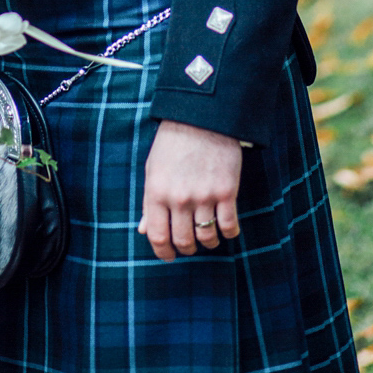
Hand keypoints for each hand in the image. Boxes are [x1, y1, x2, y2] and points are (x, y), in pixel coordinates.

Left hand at [139, 119, 241, 259]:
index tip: (169, 256)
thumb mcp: (153, 169)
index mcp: (156, 192)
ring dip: (208, 242)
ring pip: (207, 237)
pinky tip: (226, 228)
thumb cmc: (173, 142)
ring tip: (208, 236)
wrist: (201, 116)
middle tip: (189, 245)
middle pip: (183, 241)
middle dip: (186, 248)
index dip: (163, 252)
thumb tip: (143, 230)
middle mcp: (178, 198)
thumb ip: (148, 203)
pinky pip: (229, 226)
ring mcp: (203, 196)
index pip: (157, 237)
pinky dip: (229, 233)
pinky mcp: (226, 191)